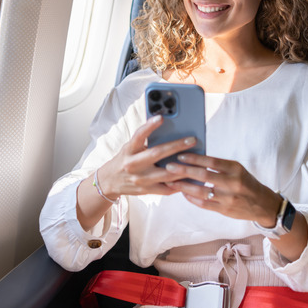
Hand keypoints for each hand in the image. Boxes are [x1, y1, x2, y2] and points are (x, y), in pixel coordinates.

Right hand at [76, 115, 199, 230]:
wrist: (110, 181)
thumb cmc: (125, 159)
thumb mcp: (130, 147)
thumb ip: (145, 141)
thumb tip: (167, 128)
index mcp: (129, 150)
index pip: (138, 135)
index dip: (149, 126)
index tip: (161, 117)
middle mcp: (133, 164)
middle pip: (157, 154)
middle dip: (177, 146)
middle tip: (192, 140)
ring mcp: (140, 179)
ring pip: (166, 174)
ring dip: (184, 168)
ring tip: (197, 160)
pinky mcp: (146, 191)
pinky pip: (167, 188)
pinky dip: (179, 184)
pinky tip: (190, 177)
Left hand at [164, 154, 280, 224]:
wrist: (263, 204)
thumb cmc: (247, 183)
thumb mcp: (238, 170)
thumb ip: (219, 166)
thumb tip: (195, 159)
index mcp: (235, 169)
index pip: (211, 161)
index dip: (194, 158)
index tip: (180, 155)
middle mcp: (232, 183)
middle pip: (203, 175)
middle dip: (184, 171)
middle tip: (169, 167)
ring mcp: (228, 198)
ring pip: (201, 191)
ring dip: (183, 186)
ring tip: (171, 181)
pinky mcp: (224, 210)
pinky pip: (204, 204)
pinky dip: (192, 198)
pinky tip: (183, 192)